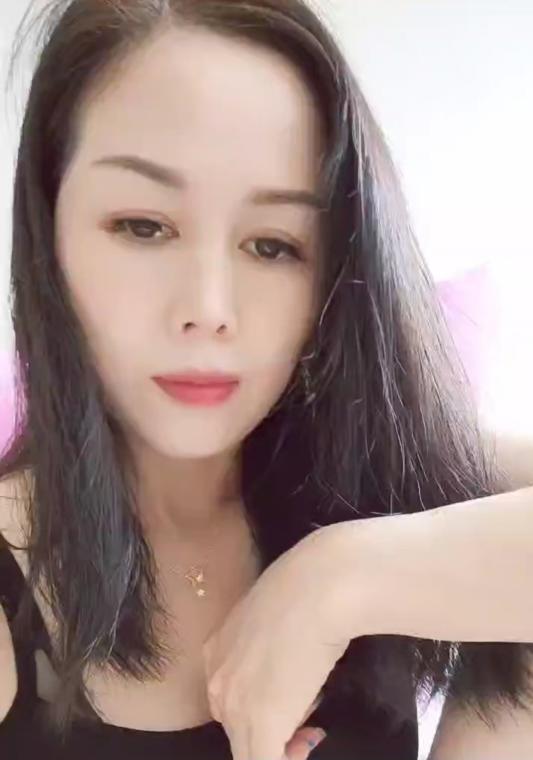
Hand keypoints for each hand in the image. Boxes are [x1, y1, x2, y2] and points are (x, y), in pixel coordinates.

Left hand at [202, 523, 354, 759]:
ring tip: (313, 726)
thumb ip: (270, 641)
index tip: (297, 701)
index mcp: (217, 649)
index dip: (266, 706)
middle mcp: (217, 678)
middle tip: (310, 719)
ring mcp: (235, 704)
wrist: (320, 587)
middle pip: (237, 726)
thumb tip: (290, 662)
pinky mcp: (261, 726)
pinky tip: (310, 743)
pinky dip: (287, 759)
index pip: (232, 697)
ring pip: (249, 750)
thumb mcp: (276, 612)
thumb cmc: (307, 586)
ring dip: (283, 746)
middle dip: (274, 729)